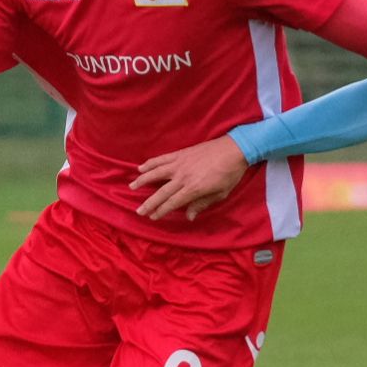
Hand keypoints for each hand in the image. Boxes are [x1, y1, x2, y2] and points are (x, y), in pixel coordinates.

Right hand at [132, 138, 249, 221]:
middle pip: (162, 191)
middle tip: (138, 211)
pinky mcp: (181, 153)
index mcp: (194, 188)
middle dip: (149, 202)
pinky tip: (141, 167)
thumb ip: (202, 204)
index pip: (173, 202)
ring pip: (156, 173)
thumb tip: (188, 217)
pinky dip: (151, 163)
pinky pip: (162, 159)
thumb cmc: (230, 174)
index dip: (161, 210)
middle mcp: (183, 176)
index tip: (152, 217)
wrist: (234, 149)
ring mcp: (180, 163)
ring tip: (132, 186)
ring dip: (143, 180)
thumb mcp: (220, 194)